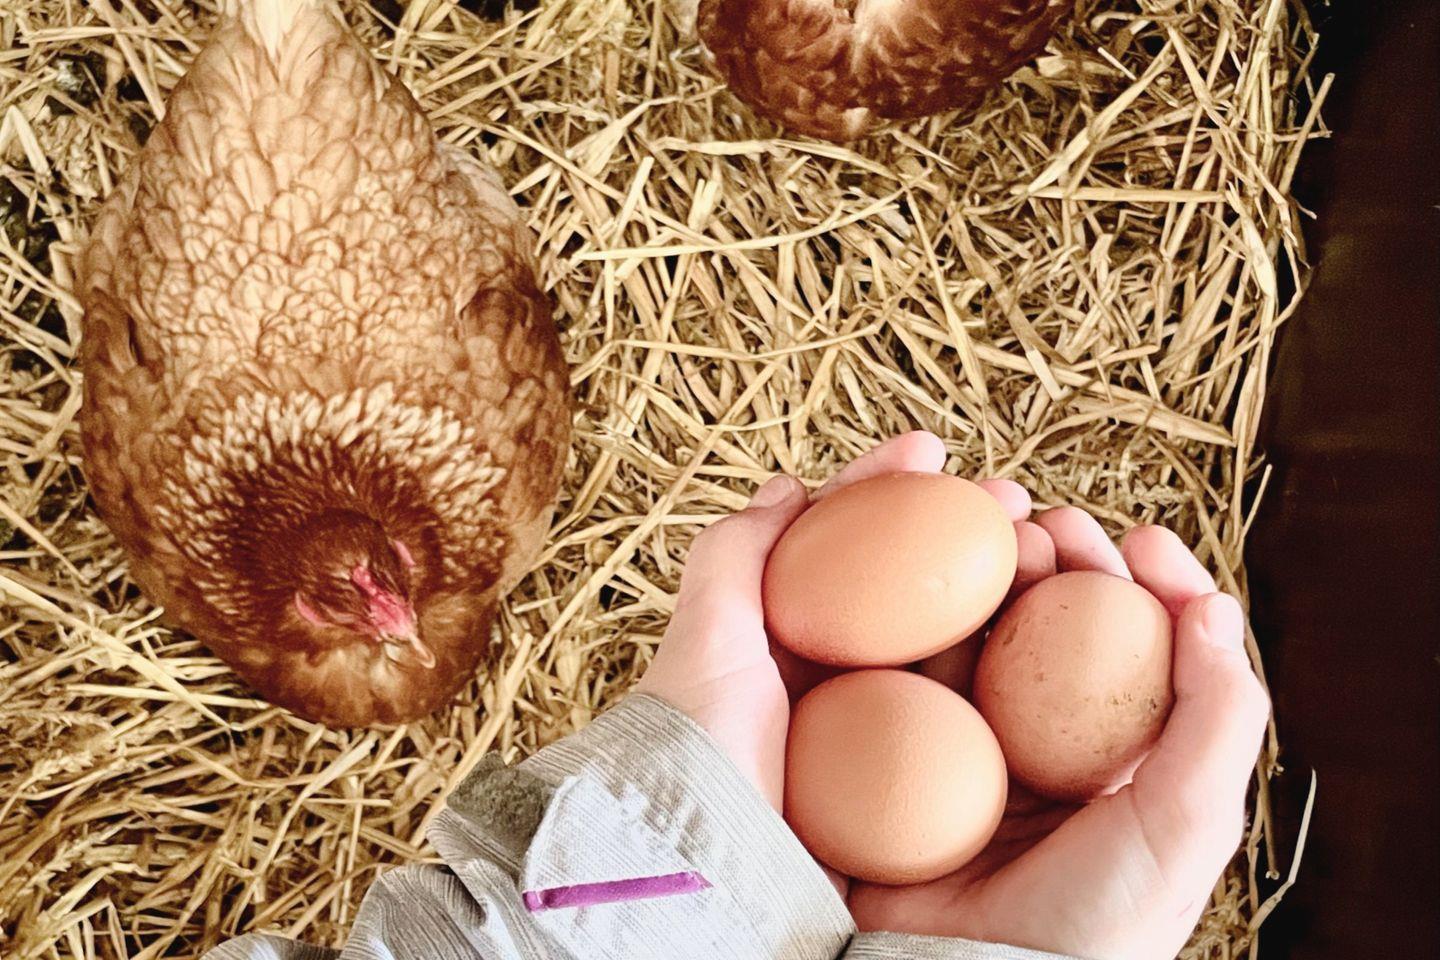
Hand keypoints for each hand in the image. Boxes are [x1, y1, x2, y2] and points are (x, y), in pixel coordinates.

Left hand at [634, 432, 1032, 813]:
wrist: (717, 867)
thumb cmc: (699, 750)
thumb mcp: (706, 642)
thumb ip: (733, 557)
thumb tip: (787, 485)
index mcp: (786, 635)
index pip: (842, 540)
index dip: (886, 487)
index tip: (932, 449)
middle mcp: (838, 673)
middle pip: (911, 579)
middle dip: (962, 526)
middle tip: (1010, 497)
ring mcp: (882, 724)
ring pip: (951, 634)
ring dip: (1001, 583)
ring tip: (1042, 543)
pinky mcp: (918, 776)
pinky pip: (973, 705)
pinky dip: (1012, 663)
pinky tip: (1047, 635)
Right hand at [848, 508, 1271, 959]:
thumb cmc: (1096, 919)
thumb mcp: (1184, 821)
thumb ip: (1217, 717)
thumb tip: (1215, 608)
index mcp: (1118, 762)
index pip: (1141, 652)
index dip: (1145, 585)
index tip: (1138, 539)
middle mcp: (1044, 749)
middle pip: (1057, 630)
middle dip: (1062, 563)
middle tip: (1053, 523)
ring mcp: (969, 749)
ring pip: (983, 637)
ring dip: (991, 578)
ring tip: (1000, 534)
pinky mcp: (899, 756)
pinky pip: (911, 674)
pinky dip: (920, 624)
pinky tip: (925, 594)